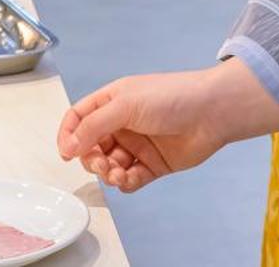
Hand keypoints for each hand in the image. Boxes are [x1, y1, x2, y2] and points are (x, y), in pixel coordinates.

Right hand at [58, 60, 278, 192]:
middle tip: (102, 164)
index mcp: (112, 102)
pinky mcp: (153, 164)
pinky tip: (131, 178)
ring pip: (110, 166)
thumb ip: (94, 126)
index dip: (68, 135)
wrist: (212, 112)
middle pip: (91, 147)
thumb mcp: (125, 104)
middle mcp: (122, 123)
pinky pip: (130, 179)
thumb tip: (69, 146)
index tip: (66, 153)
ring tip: (119, 173)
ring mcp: (138, 145)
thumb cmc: (171, 97)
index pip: (79, 119)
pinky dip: (126, 182)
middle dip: (91, 159)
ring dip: (109, 173)